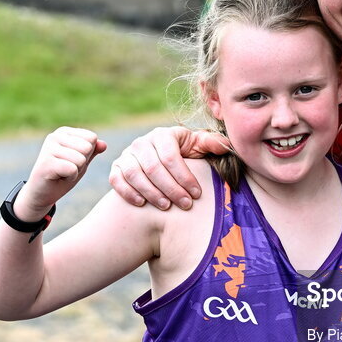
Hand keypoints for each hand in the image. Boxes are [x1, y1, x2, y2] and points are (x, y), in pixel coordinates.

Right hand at [17, 127, 106, 218]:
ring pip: (80, 159)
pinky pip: (72, 169)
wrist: (42, 193)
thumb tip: (104, 144)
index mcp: (64, 132)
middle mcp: (54, 136)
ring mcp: (48, 148)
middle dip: (82, 163)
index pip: (92, 138)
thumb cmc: (63, 175)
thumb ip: (93, 152)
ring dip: (76, 171)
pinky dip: (70, 177)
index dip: (88, 154)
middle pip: (87, 148)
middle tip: (67, 168)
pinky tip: (58, 177)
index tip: (73, 160)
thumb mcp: (81, 162)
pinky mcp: (46, 162)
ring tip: (62, 172)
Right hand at [108, 126, 230, 209]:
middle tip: (185, 204)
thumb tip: (224, 145)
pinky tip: (142, 204)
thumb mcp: (198, 148)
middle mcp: (142, 142)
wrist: (162, 162)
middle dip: (171, 188)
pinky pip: (117, 179)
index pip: (171, 157)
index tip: (196, 194)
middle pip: (153, 168)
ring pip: (135, 174)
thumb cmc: (185, 155)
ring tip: (167, 207)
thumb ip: (211, 144)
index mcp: (163, 135)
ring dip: (151, 192)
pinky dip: (128, 192)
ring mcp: (127, 155)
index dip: (184, 177)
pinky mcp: (116, 168)